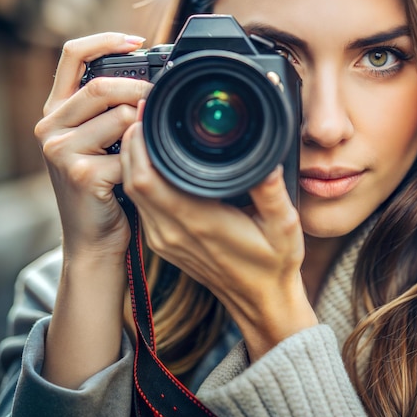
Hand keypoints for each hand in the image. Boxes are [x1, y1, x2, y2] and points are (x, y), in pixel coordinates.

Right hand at [34, 32, 151, 261]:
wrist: (93, 236)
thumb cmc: (104, 186)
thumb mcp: (100, 141)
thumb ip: (110, 110)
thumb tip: (148, 82)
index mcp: (57, 111)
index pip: (71, 55)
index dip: (105, 40)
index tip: (137, 40)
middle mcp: (51, 126)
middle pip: (102, 86)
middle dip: (141, 89)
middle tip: (162, 101)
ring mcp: (61, 150)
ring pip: (120, 116)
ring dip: (145, 128)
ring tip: (149, 145)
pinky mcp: (81, 173)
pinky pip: (129, 150)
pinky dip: (144, 158)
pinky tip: (141, 172)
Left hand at [121, 114, 317, 359]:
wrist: (262, 302)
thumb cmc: (274, 265)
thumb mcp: (284, 225)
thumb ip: (271, 191)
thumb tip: (266, 161)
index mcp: (199, 222)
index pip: (148, 178)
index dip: (141, 144)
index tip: (149, 115)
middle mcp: (173, 232)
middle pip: (133, 181)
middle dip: (134, 144)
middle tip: (147, 114)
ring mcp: (165, 239)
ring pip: (134, 192)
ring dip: (134, 161)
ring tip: (149, 131)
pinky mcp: (165, 243)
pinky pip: (142, 204)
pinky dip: (141, 178)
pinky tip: (155, 162)